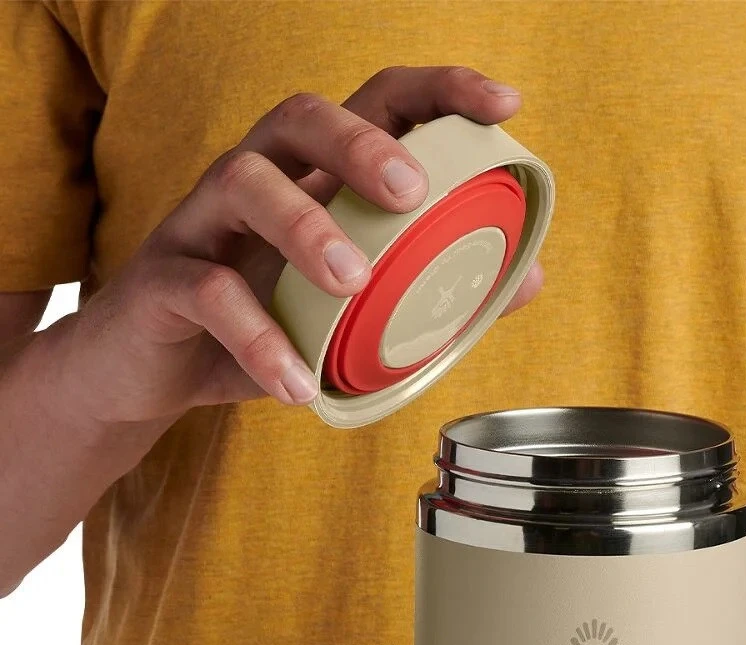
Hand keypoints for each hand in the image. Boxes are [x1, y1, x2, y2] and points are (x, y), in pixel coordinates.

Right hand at [63, 68, 541, 424]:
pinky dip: (259, 339)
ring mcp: (202, 224)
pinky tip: (297, 384)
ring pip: (244, 181)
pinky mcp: (162, 280)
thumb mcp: (355, 314)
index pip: (374, 106)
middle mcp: (256, 181)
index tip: (502, 105)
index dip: (439, 93)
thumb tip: (528, 280)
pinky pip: (207, 292)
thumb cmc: (262, 329)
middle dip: (362, 143)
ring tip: (353, 283)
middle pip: (300, 118)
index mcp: (312, 180)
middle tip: (412, 191)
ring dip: (306, 227)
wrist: (152, 378)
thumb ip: (435, 291)